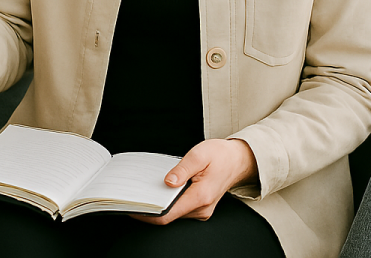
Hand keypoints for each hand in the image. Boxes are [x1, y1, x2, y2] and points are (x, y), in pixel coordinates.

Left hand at [131, 139, 257, 224]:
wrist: (237, 160)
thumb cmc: (219, 155)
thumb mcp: (199, 155)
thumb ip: (182, 170)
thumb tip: (167, 182)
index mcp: (201, 196)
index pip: (168, 214)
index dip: (148, 213)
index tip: (133, 206)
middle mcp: (202, 208)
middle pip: (169, 215)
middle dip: (150, 207)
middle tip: (133, 193)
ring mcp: (201, 210)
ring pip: (174, 213)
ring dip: (159, 203)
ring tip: (144, 189)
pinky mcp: (200, 207)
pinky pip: (180, 208)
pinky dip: (168, 201)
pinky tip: (160, 189)